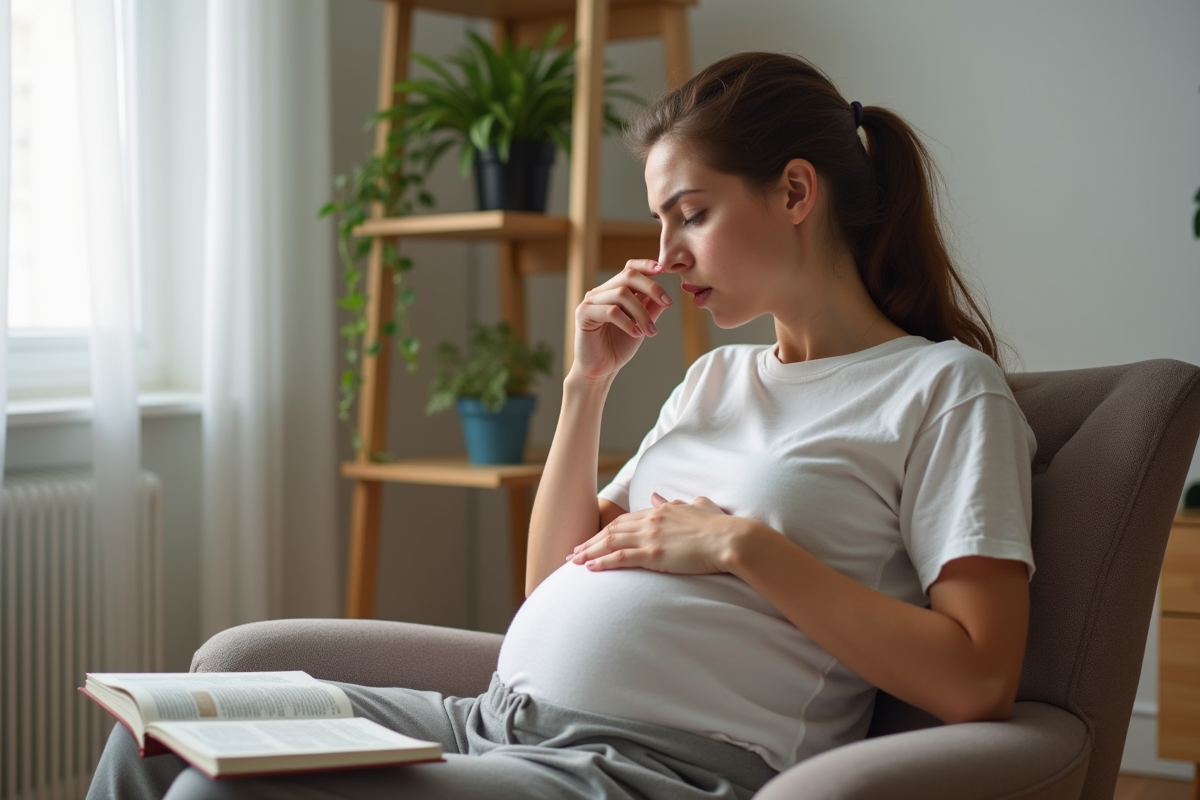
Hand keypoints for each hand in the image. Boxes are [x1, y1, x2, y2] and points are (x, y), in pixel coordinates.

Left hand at [567, 493, 742, 574]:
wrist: (731, 539)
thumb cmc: (720, 526)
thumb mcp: (697, 506)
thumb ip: (676, 502)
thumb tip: (658, 496)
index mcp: (661, 511)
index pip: (626, 520)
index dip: (607, 530)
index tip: (594, 538)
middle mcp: (651, 521)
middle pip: (612, 530)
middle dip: (591, 541)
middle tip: (574, 551)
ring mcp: (651, 537)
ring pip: (610, 543)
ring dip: (590, 552)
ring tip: (574, 561)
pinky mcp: (653, 554)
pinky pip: (620, 558)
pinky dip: (602, 562)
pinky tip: (590, 568)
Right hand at [569, 260, 672, 382]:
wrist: (601, 370)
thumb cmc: (618, 347)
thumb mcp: (641, 324)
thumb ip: (651, 308)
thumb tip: (665, 293)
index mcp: (613, 291)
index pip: (629, 268)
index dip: (646, 265)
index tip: (663, 271)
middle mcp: (601, 292)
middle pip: (627, 276)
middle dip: (651, 287)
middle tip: (667, 302)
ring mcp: (590, 301)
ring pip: (621, 294)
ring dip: (642, 313)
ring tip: (651, 331)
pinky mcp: (583, 313)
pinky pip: (610, 311)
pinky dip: (628, 322)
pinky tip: (636, 333)